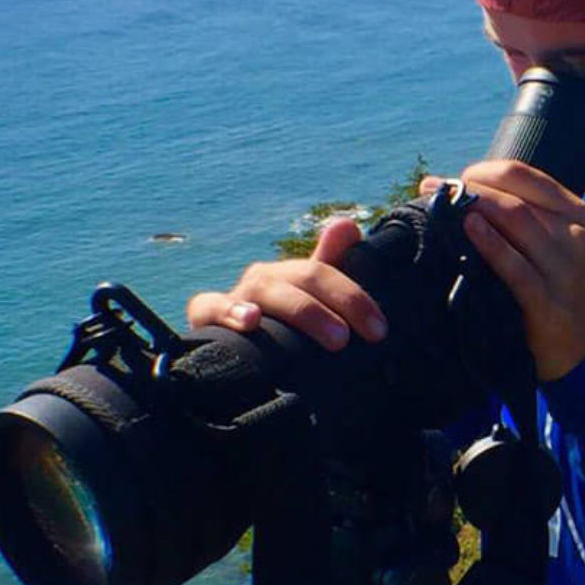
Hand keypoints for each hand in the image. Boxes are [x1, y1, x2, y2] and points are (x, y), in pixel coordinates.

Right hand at [185, 216, 387, 350]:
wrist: (228, 360)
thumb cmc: (277, 333)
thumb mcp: (308, 306)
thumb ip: (331, 268)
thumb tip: (348, 224)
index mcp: (291, 276)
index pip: (327, 272)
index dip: (355, 296)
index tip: (379, 330)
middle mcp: (265, 280)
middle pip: (304, 277)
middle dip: (338, 302)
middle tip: (355, 338)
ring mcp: (236, 295)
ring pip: (267, 289)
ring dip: (303, 310)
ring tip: (334, 336)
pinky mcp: (205, 316)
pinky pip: (209, 305)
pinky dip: (229, 310)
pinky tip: (250, 320)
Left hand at [452, 159, 584, 381]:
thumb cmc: (571, 294)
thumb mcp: (566, 247)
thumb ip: (534, 222)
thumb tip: (477, 197)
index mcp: (577, 214)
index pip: (525, 176)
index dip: (484, 172)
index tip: (455, 180)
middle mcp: (574, 235)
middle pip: (514, 197)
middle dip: (469, 188)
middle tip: (433, 191)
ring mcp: (564, 269)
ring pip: (516, 222)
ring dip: (473, 208)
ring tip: (440, 208)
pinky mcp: (549, 304)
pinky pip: (516, 268)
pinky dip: (490, 245)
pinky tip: (468, 230)